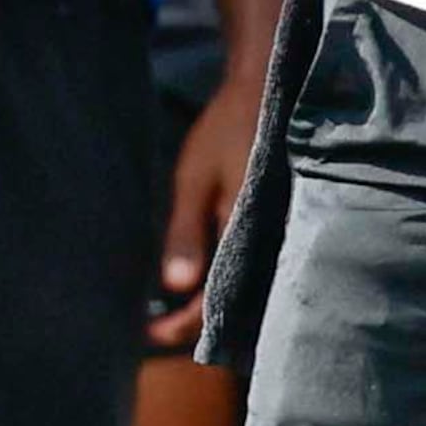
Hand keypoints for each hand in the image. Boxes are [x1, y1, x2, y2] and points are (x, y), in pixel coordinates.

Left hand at [150, 69, 261, 352]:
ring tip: (174, 314)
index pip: (214, 301)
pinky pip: (254, 266)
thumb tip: (174, 288)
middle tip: (157, 331)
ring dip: (213, 304)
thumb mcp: (195, 179)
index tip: (147, 336)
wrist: (264, 89)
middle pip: (235, 304)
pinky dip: (229, 281)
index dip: (180, 325)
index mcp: (247, 234)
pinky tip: (205, 280)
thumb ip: (186, 233)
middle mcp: (271, 242)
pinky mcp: (279, 224)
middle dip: (197, 324)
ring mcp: (279, 234)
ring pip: (247, 289)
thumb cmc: (226, 130)